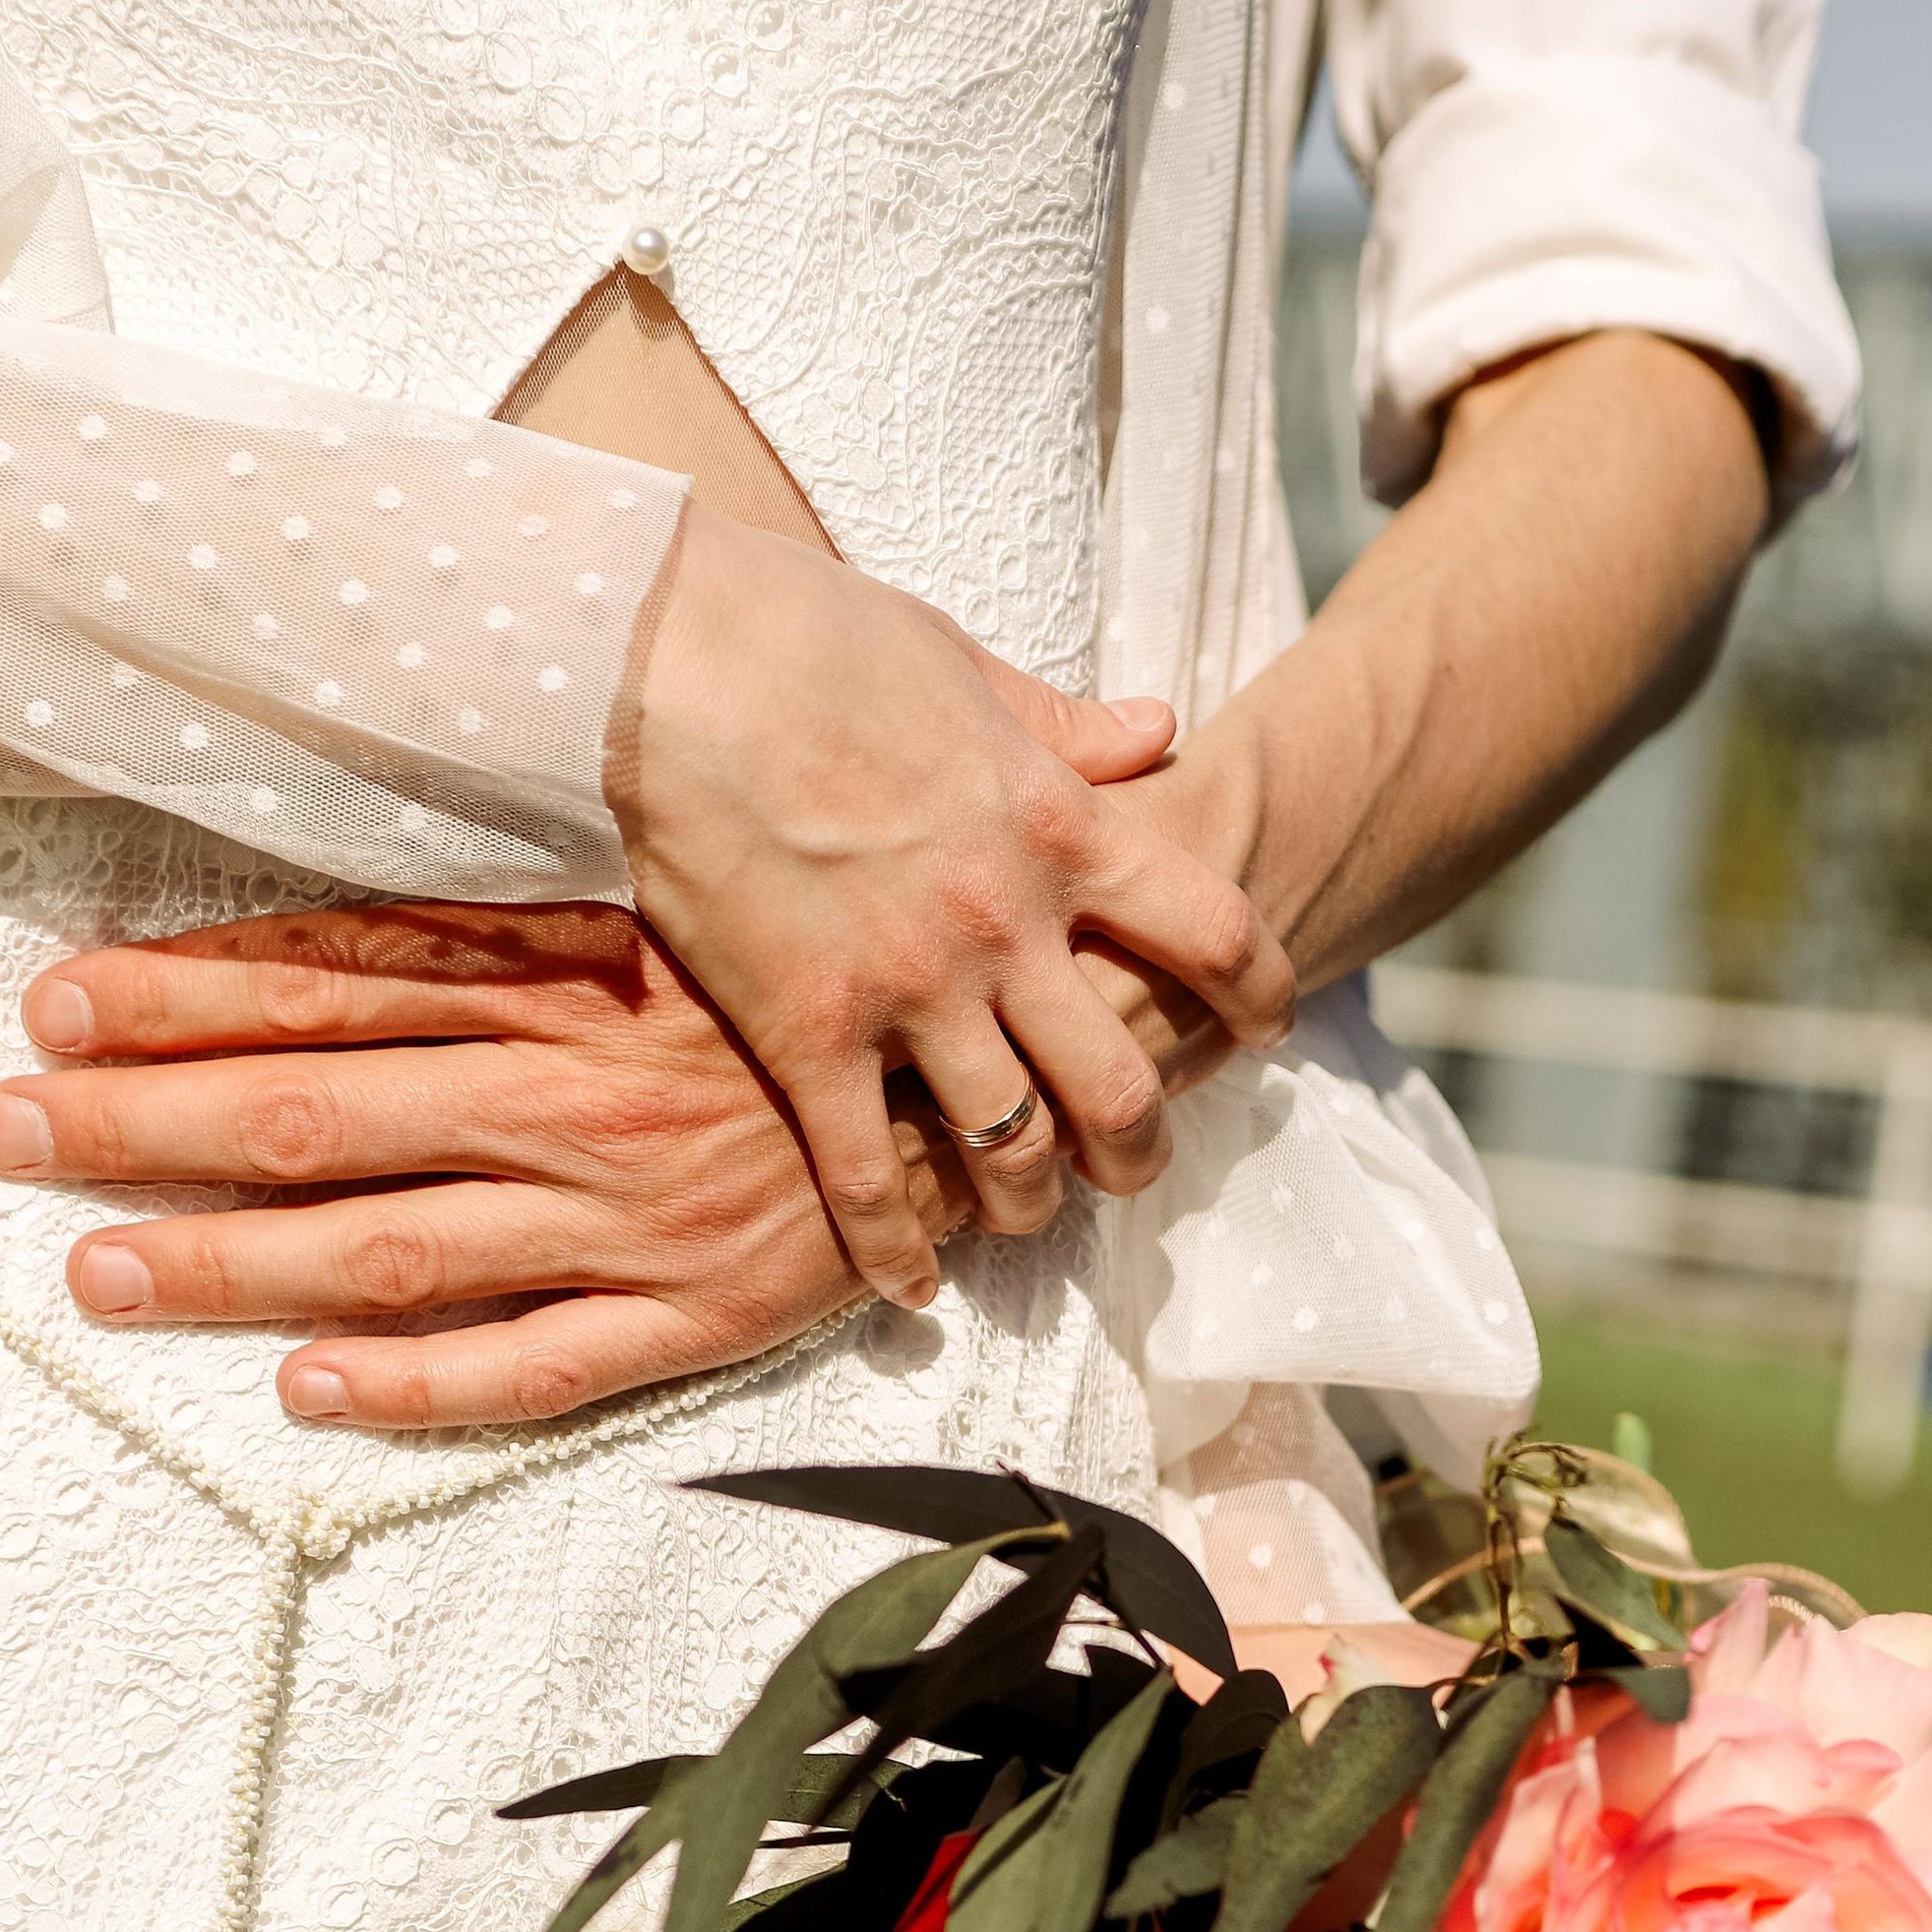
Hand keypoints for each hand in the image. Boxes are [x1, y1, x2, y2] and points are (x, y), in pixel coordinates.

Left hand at [0, 905, 974, 1426]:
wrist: (1010, 1052)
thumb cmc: (826, 966)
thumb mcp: (676, 898)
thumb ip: (528, 898)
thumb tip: (374, 879)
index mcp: (572, 977)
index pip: (339, 978)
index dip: (188, 990)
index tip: (59, 998)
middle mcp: (576, 1094)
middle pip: (321, 1108)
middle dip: (149, 1122)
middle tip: (12, 1130)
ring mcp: (629, 1216)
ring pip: (393, 1243)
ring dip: (233, 1262)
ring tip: (98, 1271)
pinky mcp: (694, 1314)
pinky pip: (534, 1364)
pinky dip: (418, 1382)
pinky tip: (308, 1391)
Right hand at [617, 505, 1296, 1304]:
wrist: (663, 657)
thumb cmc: (814, 642)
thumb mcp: (969, 666)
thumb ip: (1071, 726)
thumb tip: (1162, 730)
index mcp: (1063, 828)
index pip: (1218, 932)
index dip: (1262, 995)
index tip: (1267, 1030)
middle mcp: (1006, 927)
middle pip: (1124, 1084)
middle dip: (1143, 1146)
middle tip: (1133, 1166)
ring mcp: (908, 992)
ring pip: (1015, 1149)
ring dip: (1033, 1201)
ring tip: (1025, 1214)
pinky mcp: (808, 1037)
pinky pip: (870, 1179)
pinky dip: (898, 1251)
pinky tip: (913, 1289)